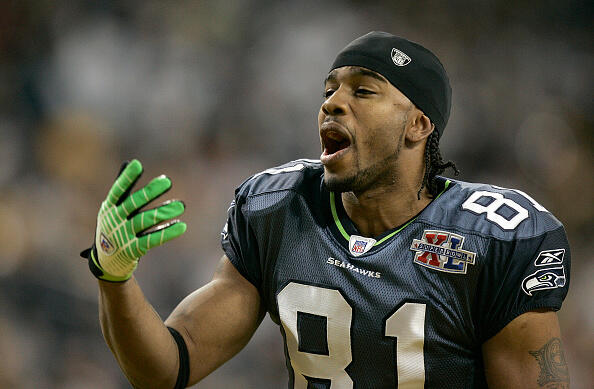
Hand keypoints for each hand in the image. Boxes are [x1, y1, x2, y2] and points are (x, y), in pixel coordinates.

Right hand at [81, 159, 186, 281]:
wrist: (106, 261)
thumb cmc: (114, 227)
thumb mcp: (113, 209)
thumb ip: (123, 190)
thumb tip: (131, 163)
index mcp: (109, 208)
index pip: (117, 190)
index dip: (127, 178)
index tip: (138, 165)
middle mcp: (114, 220)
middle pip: (133, 204)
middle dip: (150, 192)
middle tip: (167, 181)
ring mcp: (123, 236)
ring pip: (145, 221)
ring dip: (164, 212)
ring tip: (181, 205)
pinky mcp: (133, 250)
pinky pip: (152, 240)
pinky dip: (167, 232)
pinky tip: (181, 226)